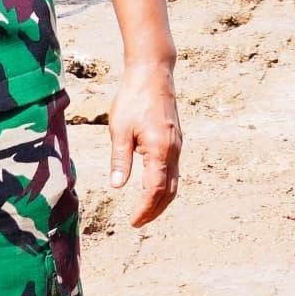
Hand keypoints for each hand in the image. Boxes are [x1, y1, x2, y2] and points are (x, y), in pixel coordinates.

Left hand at [106, 56, 181, 228]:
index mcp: (160, 150)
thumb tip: (117, 186)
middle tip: (138, 222)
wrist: (154, 72)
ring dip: (161, 199)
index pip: (154, 189)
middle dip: (155, 210)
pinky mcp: (176, 138)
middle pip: (169, 190)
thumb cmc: (134, 97)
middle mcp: (174, 150)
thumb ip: (120, 159)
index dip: (144, 208)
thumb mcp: (120, 129)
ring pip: (174, 181)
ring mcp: (177, 144)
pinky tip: (152, 186)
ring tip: (145, 211)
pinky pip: (174, 169)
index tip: (132, 221)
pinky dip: (165, 184)